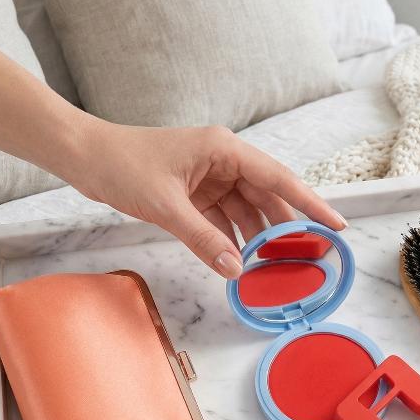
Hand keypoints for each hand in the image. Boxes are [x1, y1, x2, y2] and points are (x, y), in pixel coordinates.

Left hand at [65, 119, 346, 277]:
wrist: (84, 157)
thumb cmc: (122, 165)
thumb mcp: (166, 206)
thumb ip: (204, 239)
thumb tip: (236, 269)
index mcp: (224, 149)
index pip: (278, 178)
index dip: (310, 203)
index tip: (335, 223)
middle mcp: (223, 160)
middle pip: (266, 197)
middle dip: (283, 227)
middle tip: (306, 256)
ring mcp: (209, 177)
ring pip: (245, 210)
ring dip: (255, 236)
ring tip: (272, 265)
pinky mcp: (194, 192)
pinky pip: (222, 218)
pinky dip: (230, 238)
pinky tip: (237, 260)